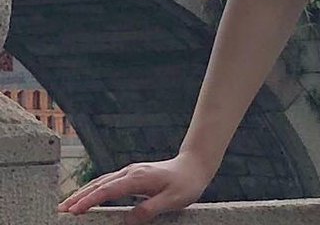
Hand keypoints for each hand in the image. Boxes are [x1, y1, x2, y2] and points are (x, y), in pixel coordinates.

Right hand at [57, 151, 213, 222]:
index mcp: (137, 178)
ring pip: (101, 182)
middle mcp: (131, 172)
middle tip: (59, 211)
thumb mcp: (171, 200)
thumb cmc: (185, 183)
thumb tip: (128, 221)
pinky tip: (87, 197)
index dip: (89, 201)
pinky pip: (108, 182)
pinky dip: (94, 190)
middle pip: (99, 184)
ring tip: (66, 206)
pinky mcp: (132, 175)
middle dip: (78, 197)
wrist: (194, 165)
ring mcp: (130, 172)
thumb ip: (149, 210)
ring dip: (83, 193)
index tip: (73, 211)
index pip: (107, 191)